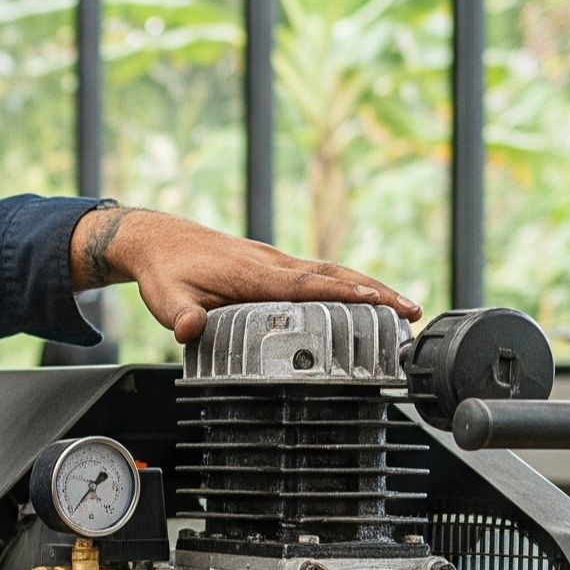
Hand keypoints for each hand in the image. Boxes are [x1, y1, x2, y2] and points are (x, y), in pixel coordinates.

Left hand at [69, 205, 421, 343]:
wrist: (156, 239)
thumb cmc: (164, 270)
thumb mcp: (164, 298)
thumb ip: (178, 316)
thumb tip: (188, 330)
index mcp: (253, 274)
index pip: (308, 285)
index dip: (345, 294)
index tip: (380, 303)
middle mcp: (272, 264)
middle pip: (335, 276)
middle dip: (376, 293)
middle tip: (412, 313)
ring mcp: (276, 263)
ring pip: (332, 274)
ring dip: (370, 288)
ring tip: (405, 309)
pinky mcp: (273, 266)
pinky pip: (319, 276)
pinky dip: (348, 286)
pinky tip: (366, 302)